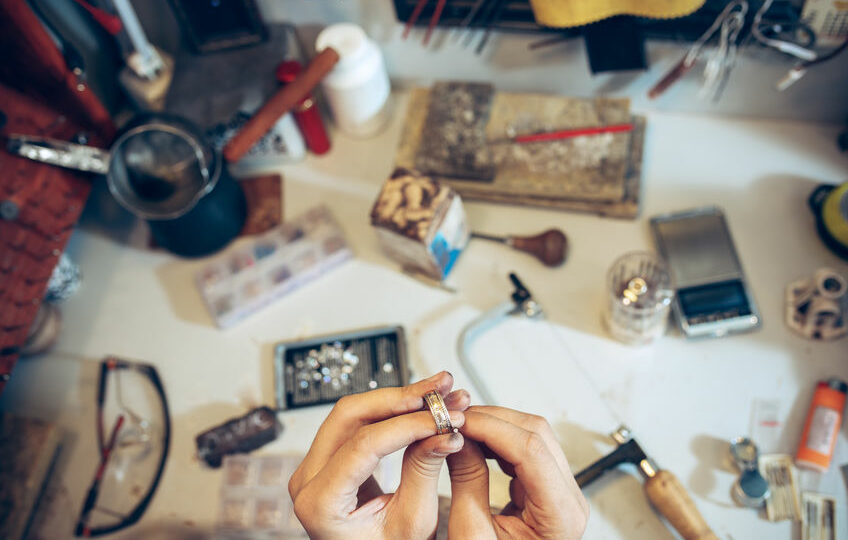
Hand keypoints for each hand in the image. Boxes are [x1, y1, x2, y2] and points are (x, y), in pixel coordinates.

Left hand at [289, 372, 470, 539]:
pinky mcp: (331, 459)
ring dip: (401, 399)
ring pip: (356, 412)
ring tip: (440, 391)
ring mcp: (315, 467)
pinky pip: (359, 423)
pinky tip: (423, 405)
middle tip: (440, 388)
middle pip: (351, 415)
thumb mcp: (412, 523)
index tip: (444, 418)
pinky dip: (394, 412)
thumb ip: (424, 472)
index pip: (363, 444)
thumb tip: (446, 432)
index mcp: (319, 503)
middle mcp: (307, 480)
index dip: (407, 424)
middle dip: (402, 397)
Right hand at [447, 406, 588, 538]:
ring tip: (459, 427)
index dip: (491, 427)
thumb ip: (466, 480)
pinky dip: (498, 440)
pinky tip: (473, 440)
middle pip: (536, 435)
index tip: (458, 420)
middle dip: (492, 419)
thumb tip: (457, 436)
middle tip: (454, 416)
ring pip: (533, 436)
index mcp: (560, 516)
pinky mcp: (548, 489)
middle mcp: (569, 499)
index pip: (530, 451)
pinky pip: (527, 451)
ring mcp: (561, 492)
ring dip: (494, 426)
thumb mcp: (472, 533)